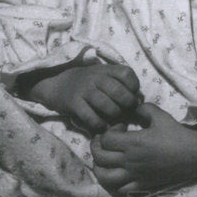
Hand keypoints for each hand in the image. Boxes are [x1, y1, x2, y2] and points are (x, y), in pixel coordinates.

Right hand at [22, 63, 139, 133]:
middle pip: (118, 91)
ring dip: (115, 115)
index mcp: (105, 69)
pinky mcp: (73, 103)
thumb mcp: (103, 75)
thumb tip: (139, 99)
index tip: (133, 95)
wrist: (57, 84)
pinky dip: (99, 124)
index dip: (134, 86)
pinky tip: (102, 126)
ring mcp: (84, 90)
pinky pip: (90, 117)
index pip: (126, 73)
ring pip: (106, 105)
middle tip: (127, 111)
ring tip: (116, 119)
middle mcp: (95, 78)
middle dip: (127, 104)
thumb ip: (119, 83)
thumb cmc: (88, 83)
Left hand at [91, 103, 196, 194]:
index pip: (105, 139)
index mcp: (134, 143)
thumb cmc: (177, 134)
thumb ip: (143, 109)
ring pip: (104, 177)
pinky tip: (118, 173)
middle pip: (99, 157)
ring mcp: (134, 175)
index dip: (107, 130)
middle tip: (105, 141)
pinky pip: (119, 189)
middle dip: (97, 147)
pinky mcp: (141, 184)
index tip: (120, 126)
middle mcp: (130, 161)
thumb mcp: (161, 116)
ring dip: (99, 167)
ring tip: (105, 160)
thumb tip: (132, 107)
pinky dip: (113, 183)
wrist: (194, 155)